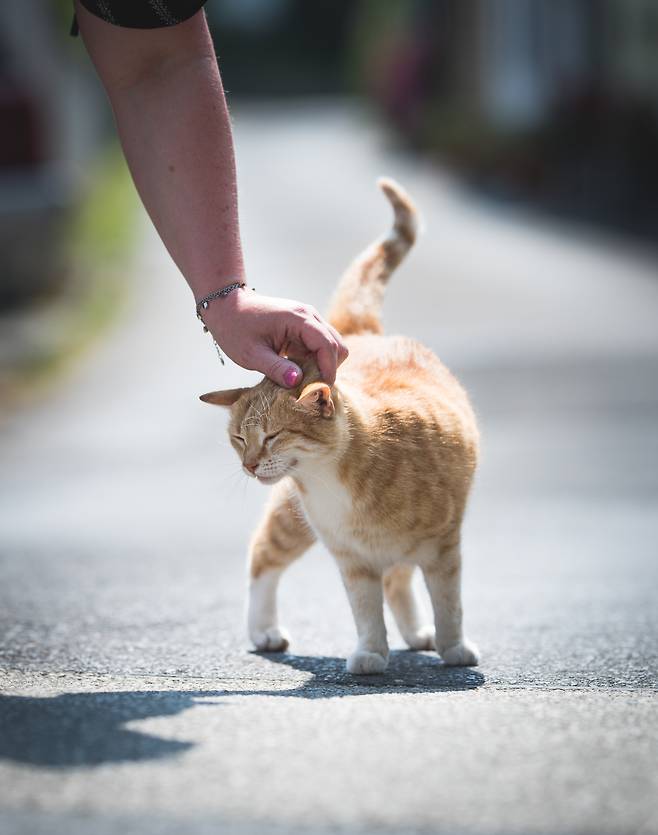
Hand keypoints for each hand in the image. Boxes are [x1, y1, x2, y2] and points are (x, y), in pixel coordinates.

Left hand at [202, 290, 348, 386]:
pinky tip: (297, 371)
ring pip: (331, 347)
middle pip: (337, 346)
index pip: (327, 346)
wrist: (226, 306)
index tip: (320, 392)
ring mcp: (308, 320)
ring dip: (322, 366)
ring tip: (303, 381)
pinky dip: (315, 361)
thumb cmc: (235, 328)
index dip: (328, 371)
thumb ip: (275, 369)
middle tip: (311, 389)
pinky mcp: (304, 327)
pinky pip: (320, 346)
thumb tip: (297, 382)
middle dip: (329, 369)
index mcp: (298, 319)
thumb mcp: (251, 354)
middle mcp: (309, 316)